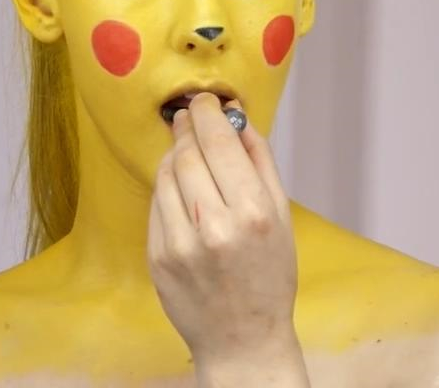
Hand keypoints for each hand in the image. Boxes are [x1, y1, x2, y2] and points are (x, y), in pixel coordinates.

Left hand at [147, 92, 308, 384]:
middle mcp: (213, 226)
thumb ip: (261, 166)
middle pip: (188, 154)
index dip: (208, 114)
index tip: (205, 100)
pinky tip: (180, 188)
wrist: (241, 339)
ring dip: (173, 154)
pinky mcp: (157, 256)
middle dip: (187, 128)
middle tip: (189, 115)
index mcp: (252, 213)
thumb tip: (240, 122)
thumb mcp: (281, 220)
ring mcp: (180, 243)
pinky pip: (156, 205)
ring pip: (166, 175)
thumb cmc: (268, 279)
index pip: (220, 143)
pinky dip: (166, 188)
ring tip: (185, 149)